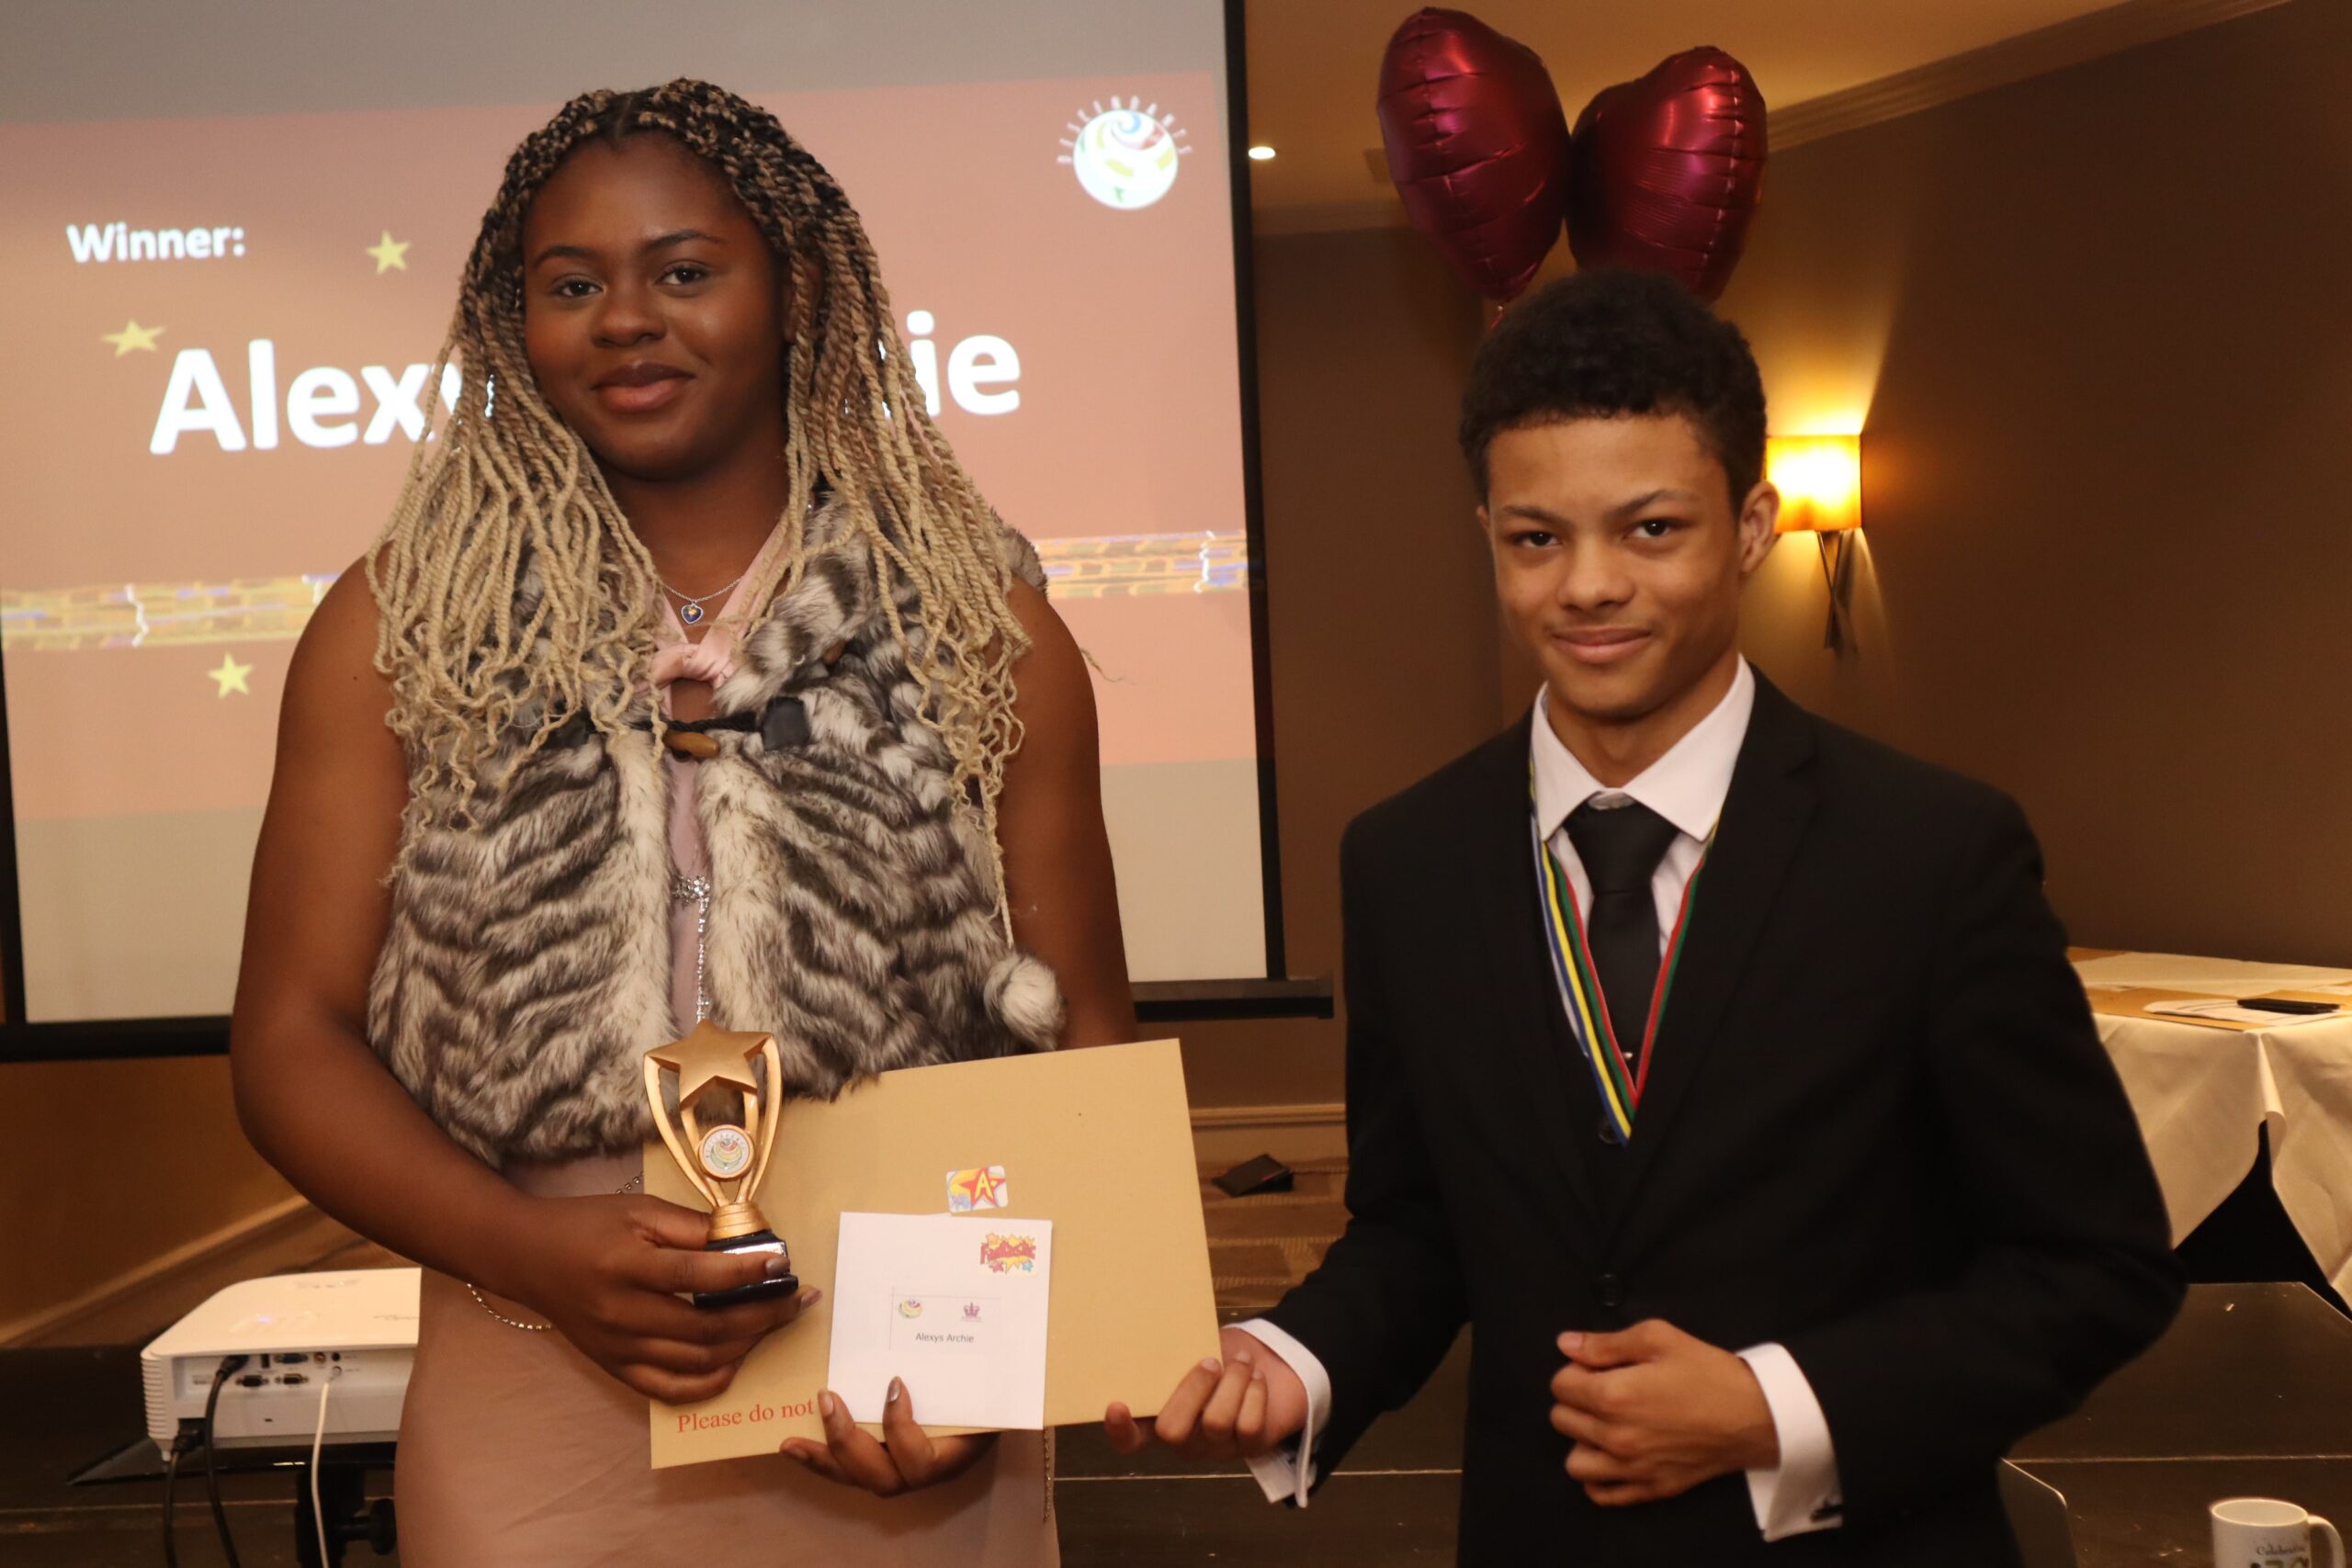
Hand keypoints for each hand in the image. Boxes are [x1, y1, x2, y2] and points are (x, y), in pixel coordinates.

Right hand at [488, 1194, 814, 1403]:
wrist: (527, 1257)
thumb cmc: (587, 1225)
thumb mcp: (638, 1210)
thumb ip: (691, 1227)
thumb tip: (746, 1243)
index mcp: (626, 1267)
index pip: (698, 1276)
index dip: (748, 1272)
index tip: (784, 1263)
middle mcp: (622, 1314)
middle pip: (706, 1328)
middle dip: (762, 1316)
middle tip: (795, 1300)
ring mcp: (618, 1348)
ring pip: (696, 1362)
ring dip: (745, 1345)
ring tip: (773, 1323)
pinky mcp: (614, 1367)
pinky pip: (669, 1389)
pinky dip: (708, 1383)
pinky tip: (735, 1362)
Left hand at [780, 1380, 994, 1493]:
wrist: (991, 1415)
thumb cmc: (989, 1396)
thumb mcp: (991, 1385)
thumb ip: (982, 1372)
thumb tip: (974, 1334)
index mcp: (953, 1455)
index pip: (921, 1461)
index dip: (900, 1429)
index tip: (894, 1383)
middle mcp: (924, 1475)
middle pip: (882, 1478)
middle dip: (848, 1441)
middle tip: (828, 1398)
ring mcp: (900, 1474)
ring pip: (859, 1480)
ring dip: (823, 1458)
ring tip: (791, 1442)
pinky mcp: (880, 1468)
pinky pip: (848, 1472)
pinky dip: (819, 1460)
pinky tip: (793, 1447)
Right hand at [1103, 1325, 1308, 1461]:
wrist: (1273, 1362)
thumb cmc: (1225, 1354)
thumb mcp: (1197, 1351)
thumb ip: (1177, 1355)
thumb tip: (1157, 1334)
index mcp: (1162, 1417)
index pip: (1131, 1440)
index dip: (1120, 1430)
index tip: (1116, 1405)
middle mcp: (1186, 1440)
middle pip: (1172, 1432)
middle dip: (1192, 1390)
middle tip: (1210, 1362)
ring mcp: (1217, 1448)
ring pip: (1216, 1423)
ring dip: (1232, 1382)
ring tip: (1242, 1361)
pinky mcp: (1250, 1447)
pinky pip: (1248, 1425)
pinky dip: (1254, 1394)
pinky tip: (1256, 1378)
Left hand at [1548, 1319, 1778, 1506]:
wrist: (1755, 1415)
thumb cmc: (1707, 1372)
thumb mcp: (1658, 1338)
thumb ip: (1605, 1343)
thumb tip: (1565, 1344)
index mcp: (1613, 1397)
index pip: (1560, 1386)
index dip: (1577, 1370)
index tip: (1601, 1368)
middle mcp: (1615, 1438)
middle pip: (1562, 1420)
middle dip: (1576, 1400)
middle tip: (1607, 1390)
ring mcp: (1633, 1469)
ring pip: (1575, 1462)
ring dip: (1583, 1440)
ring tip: (1607, 1424)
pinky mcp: (1651, 1489)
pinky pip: (1602, 1494)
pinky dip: (1599, 1477)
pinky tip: (1614, 1457)